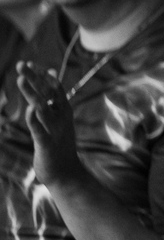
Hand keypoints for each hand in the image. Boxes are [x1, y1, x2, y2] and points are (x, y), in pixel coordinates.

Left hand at [14, 61, 85, 186]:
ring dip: (31, 93)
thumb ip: (51, 110)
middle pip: (47, 94)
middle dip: (34, 79)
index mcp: (63, 114)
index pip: (55, 90)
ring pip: (41, 108)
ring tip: (19, 79)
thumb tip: (46, 94)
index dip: (44, 78)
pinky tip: (29, 110)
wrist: (67, 175)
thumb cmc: (59, 149)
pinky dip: (34, 119)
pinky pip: (39, 129)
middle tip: (22, 64)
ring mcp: (54, 131)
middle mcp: (60, 119)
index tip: (34, 64)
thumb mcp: (57, 126)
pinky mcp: (46, 144)